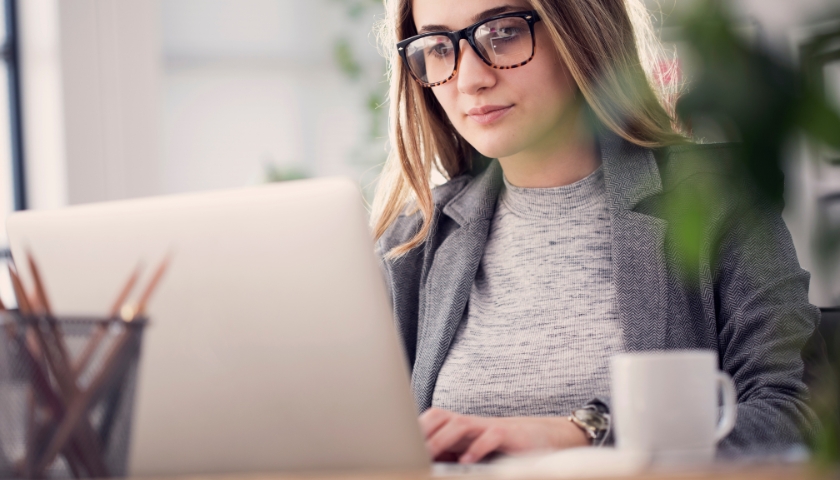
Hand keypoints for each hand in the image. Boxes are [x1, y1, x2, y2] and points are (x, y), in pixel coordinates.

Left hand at [419, 407, 589, 463]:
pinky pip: (491, 436)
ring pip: (461, 424)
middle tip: (411, 449)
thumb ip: (452, 452)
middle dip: (424, 432)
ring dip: (444, 438)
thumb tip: (428, 460)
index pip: (433, 418)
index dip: (416, 427)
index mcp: (461, 425)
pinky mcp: (509, 434)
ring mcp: (489, 426)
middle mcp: (472, 423)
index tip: (400, 442)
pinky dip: (477, 448)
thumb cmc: (502, 444)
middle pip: (441, 417)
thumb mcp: (473, 448)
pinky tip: (468, 461)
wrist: (542, 436)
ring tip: (431, 454)